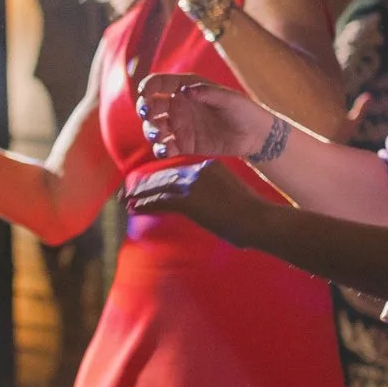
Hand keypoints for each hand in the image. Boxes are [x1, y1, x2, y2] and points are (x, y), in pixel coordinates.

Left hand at [122, 158, 255, 241]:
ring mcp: (193, 184)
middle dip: (147, 184)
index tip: (151, 185)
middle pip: (166, 175)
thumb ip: (218, 198)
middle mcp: (199, 170)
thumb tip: (210, 212)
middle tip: (132, 191)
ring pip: (159, 186)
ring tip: (127, 202)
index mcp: (211, 167)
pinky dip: (145, 204)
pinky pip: (160, 200)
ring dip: (141, 195)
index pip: (180, 171)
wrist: (260, 220)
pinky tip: (135, 209)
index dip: (162, 178)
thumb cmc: (254, 216)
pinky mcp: (188, 200)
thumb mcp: (234, 199)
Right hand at [135, 73, 279, 159]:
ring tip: (157, 134)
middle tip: (148, 115)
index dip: (148, 87)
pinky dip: (161, 149)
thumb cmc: (243, 110)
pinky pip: (165, 147)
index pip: (159, 84)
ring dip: (150, 130)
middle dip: (145, 109)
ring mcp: (179, 125)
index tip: (145, 94)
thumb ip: (207, 93)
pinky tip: (164, 150)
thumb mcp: (228, 99)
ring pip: (154, 127)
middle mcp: (178, 105)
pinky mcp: (183, 144)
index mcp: (186, 88)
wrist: (254, 135)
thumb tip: (186, 90)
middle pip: (151, 106)